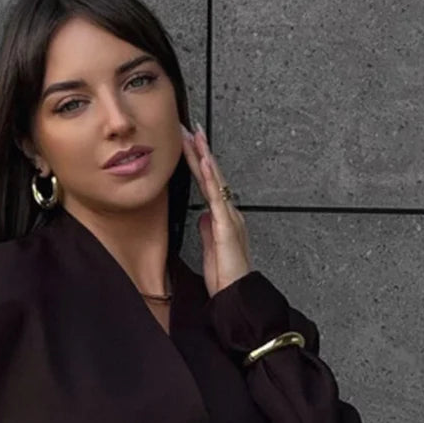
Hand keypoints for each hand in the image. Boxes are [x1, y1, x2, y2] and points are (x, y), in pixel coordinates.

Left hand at [179, 120, 251, 296]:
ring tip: (195, 136)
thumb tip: (203, 216)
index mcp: (222, 218)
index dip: (198, 163)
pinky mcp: (226, 226)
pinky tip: (206, 163)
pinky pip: (217, 197)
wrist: (235, 294)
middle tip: (188, 128)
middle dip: (200, 151)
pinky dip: (212, 179)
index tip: (188, 145)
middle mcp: (227, 213)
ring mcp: (228, 217)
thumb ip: (208, 230)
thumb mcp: (211, 249)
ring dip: (205, 156)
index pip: (207, 184)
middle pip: (212, 176)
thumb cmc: (225, 276)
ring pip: (215, 180)